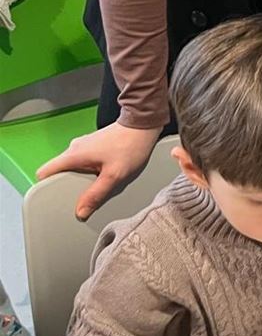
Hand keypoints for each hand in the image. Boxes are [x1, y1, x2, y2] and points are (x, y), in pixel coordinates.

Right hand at [38, 121, 162, 220]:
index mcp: (73, 155)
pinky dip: (89, 169)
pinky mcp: (92, 144)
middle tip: (82, 195)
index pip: (44, 172)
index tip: (56, 198)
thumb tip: (81, 212)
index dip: (46, 187)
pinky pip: (83, 161)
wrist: (143, 124)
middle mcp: (73, 148)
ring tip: (96, 184)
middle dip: (67, 185)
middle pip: (58, 171)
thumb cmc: (130, 146)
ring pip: (72, 166)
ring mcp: (83, 145)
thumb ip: (96, 194)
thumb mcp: (114, 175)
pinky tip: (103, 174)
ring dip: (80, 177)